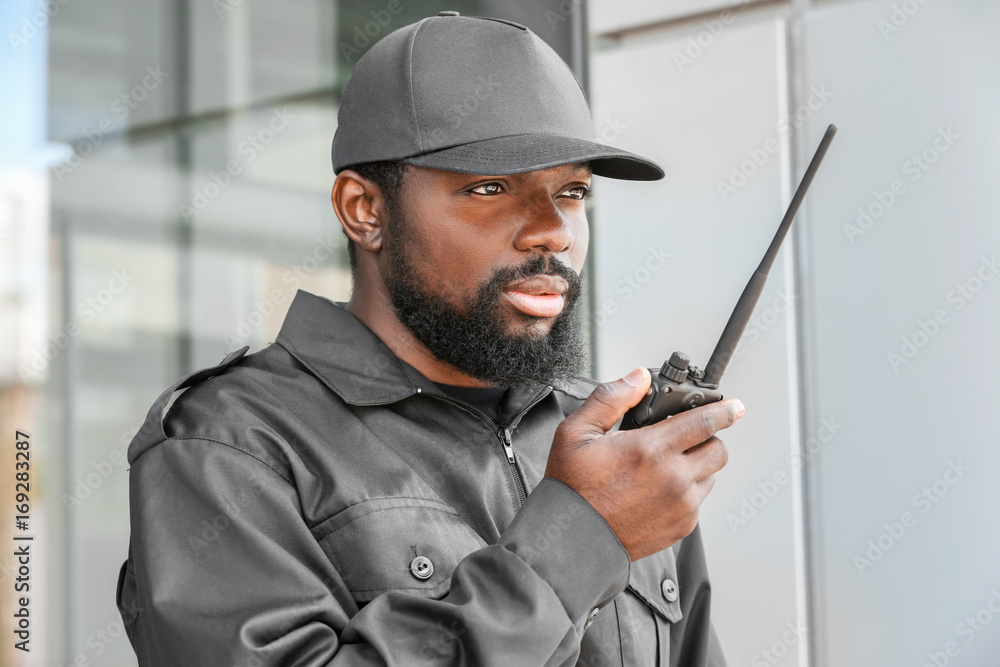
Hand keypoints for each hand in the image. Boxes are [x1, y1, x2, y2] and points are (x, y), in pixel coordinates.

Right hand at [545, 367, 743, 561]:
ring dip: (697, 466)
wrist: (573, 540)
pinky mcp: (681, 527)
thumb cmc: (572, 488)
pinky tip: (658, 490)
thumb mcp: (576, 432)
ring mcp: (681, 505)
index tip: (734, 407)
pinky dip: (686, 492)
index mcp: (651, 450)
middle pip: (717, 449)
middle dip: (707, 438)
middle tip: (686, 438)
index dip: (724, 411)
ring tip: (665, 467)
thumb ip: (611, 398)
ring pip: (710, 476)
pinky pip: (698, 502)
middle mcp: (673, 478)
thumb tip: (638, 378)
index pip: (704, 422)